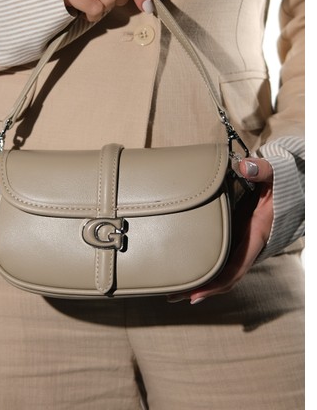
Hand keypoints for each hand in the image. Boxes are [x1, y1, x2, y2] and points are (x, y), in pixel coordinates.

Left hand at [168, 158, 273, 304]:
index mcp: (255, 237)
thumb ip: (260, 170)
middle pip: (222, 277)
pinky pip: (219, 257)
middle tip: (172, 296)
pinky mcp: (235, 236)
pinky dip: (204, 266)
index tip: (195, 295)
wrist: (290, 188)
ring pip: (219, 269)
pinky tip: (186, 266)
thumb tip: (245, 167)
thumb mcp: (273, 175)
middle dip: (199, 289)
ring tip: (172, 287)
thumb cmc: (280, 183)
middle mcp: (247, 245)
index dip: (215, 285)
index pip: (234, 269)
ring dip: (198, 280)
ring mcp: (240, 242)